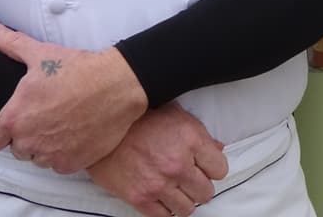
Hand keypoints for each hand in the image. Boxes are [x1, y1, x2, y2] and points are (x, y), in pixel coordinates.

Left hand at [0, 23, 147, 173]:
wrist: (116, 85)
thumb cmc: (78, 70)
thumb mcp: (42, 54)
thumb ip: (13, 45)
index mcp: (15, 118)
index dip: (3, 131)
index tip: (17, 121)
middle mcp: (28, 141)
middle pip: (18, 149)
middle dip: (27, 137)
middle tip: (46, 118)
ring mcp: (50, 155)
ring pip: (39, 158)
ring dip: (46, 147)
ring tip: (63, 125)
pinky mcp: (71, 164)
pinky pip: (59, 165)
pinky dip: (65, 154)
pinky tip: (76, 135)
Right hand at [88, 102, 227, 216]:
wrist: (102, 128)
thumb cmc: (139, 118)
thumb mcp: (175, 115)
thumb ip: (199, 134)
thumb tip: (218, 149)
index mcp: (190, 139)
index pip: (220, 169)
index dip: (213, 167)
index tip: (204, 166)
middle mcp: (177, 164)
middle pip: (206, 192)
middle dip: (200, 185)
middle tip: (189, 178)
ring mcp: (159, 183)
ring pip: (188, 208)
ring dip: (183, 199)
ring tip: (175, 188)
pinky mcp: (140, 198)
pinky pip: (165, 216)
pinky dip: (165, 208)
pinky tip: (161, 195)